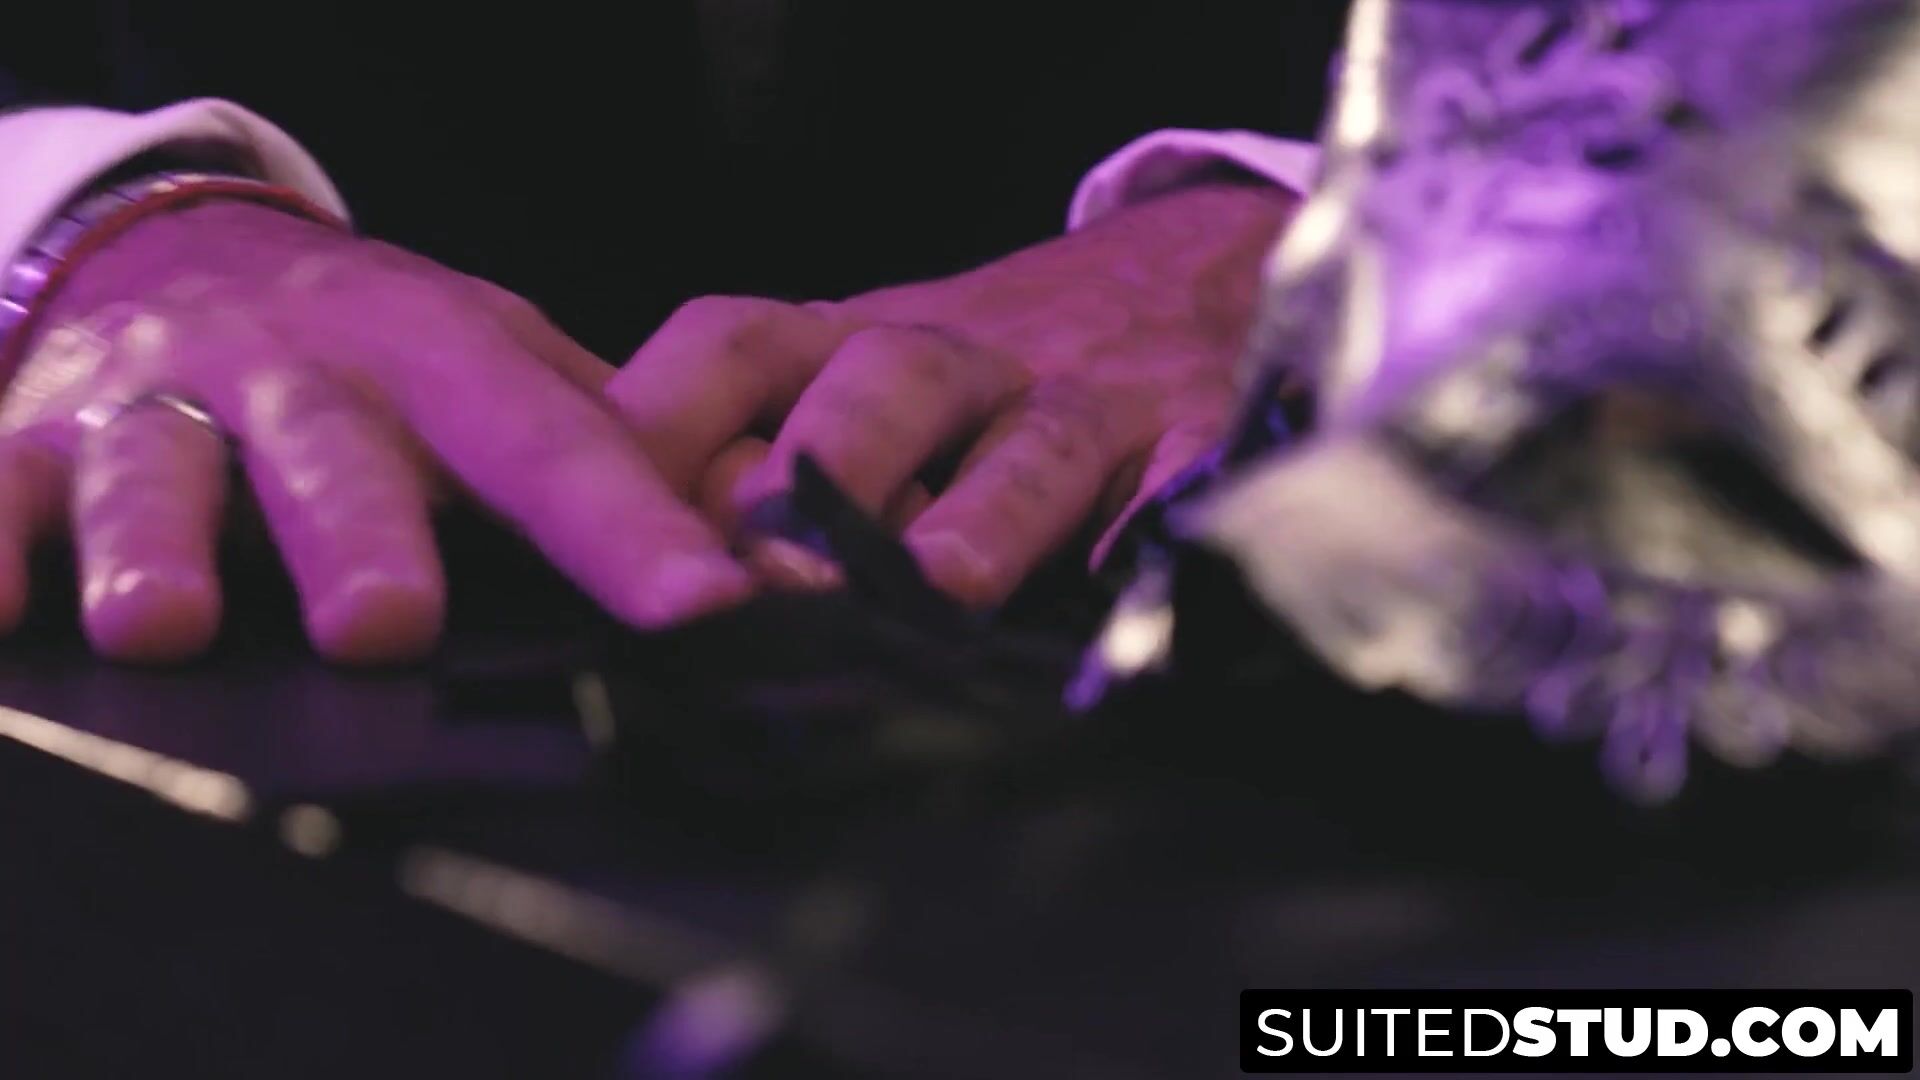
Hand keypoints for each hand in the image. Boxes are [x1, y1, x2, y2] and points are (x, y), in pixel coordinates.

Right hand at [0, 200, 749, 662]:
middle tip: (388, 623)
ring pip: (164, 471)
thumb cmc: (381, 345)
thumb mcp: (501, 359)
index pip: (556, 447)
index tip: (704, 607)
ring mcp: (167, 402)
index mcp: (443, 359)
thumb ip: (612, 441)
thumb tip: (761, 533)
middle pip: (340, 455)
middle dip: (361, 533)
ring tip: (165, 625)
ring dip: (164, 545)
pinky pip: (4, 486)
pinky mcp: (44, 434)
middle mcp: (306, 374)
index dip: (630, 528)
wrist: (188, 251)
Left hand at [609, 183, 1296, 605]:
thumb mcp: (846, 396)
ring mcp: (1079, 402)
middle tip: (778, 572)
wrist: (1178, 285)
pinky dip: (1152, 526)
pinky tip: (1130, 576)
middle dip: (826, 467)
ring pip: (1030, 439)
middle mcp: (955, 364)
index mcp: (844, 347)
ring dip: (981, 513)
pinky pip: (1178, 480)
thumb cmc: (969, 392)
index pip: (732, 348)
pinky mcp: (1191, 439)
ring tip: (940, 588)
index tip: (613, 526)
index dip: (667, 423)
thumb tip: (619, 577)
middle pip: (882, 374)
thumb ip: (739, 463)